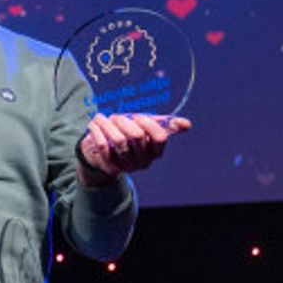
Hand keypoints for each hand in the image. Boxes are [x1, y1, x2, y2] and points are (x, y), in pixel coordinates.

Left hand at [76, 113, 191, 185]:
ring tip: (104, 119)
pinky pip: (103, 145)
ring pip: (119, 140)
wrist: (99, 149)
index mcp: (155, 152)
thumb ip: (164, 124)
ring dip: (109, 124)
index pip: (160, 137)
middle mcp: (143, 162)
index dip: (148, 123)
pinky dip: (98, 130)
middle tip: (117, 117)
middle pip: (137, 136)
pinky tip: (95, 124)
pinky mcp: (109, 166)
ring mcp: (126, 166)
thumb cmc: (125, 134)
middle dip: (125, 121)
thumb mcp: (144, 126)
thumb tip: (188, 125)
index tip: (137, 117)